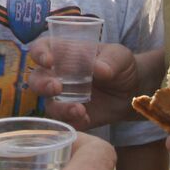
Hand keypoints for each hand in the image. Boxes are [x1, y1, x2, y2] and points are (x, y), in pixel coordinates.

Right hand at [27, 40, 147, 129]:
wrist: (133, 91)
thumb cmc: (121, 65)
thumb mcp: (120, 57)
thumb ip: (110, 60)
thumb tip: (99, 69)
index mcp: (64, 53)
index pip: (41, 48)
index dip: (39, 53)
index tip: (48, 61)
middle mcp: (58, 75)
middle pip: (36, 79)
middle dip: (42, 84)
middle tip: (56, 88)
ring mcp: (63, 97)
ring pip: (48, 104)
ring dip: (59, 108)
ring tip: (79, 110)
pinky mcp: (72, 116)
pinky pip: (64, 121)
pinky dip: (72, 121)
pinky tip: (86, 118)